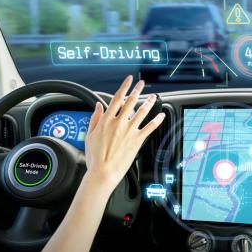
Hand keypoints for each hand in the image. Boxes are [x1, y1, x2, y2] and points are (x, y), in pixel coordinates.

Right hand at [84, 75, 164, 190]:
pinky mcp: (137, 140)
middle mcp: (119, 122)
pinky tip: (161, 115)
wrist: (103, 172)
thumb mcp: (89, 135)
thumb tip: (97, 106)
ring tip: (153, 97)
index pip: (117, 98)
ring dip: (149, 102)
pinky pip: (150, 127)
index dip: (124, 87)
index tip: (129, 80)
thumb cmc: (95, 157)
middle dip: (137, 90)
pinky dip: (157, 120)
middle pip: (131, 101)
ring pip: (142, 111)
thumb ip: (95, 118)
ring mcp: (129, 130)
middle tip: (142, 84)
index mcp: (106, 120)